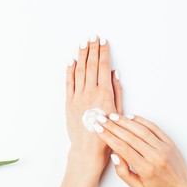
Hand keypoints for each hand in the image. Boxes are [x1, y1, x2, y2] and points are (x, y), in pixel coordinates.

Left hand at [53, 36, 121, 186]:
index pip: (103, 67)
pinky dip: (69, 70)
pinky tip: (71, 61)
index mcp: (104, 93)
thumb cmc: (107, 134)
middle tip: (93, 36)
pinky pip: (68, 83)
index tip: (103, 41)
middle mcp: (90, 92)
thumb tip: (114, 73)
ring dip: (81, 55)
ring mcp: (77, 96)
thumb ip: (117, 91)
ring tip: (83, 43)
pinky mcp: (69, 102)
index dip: (103, 52)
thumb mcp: (118, 113)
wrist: (88, 150)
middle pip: (91, 65)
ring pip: (79, 71)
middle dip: (92, 49)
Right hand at [94, 113, 186, 186]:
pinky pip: (153, 127)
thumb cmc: (157, 186)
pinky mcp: (168, 141)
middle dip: (113, 127)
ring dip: (124, 121)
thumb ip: (123, 173)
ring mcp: (163, 147)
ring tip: (112, 116)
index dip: (109, 137)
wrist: (181, 185)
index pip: (123, 149)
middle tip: (101, 119)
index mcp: (146, 169)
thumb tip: (114, 155)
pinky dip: (141, 120)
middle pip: (129, 137)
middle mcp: (155, 156)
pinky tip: (129, 117)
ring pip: (141, 130)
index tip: (99, 130)